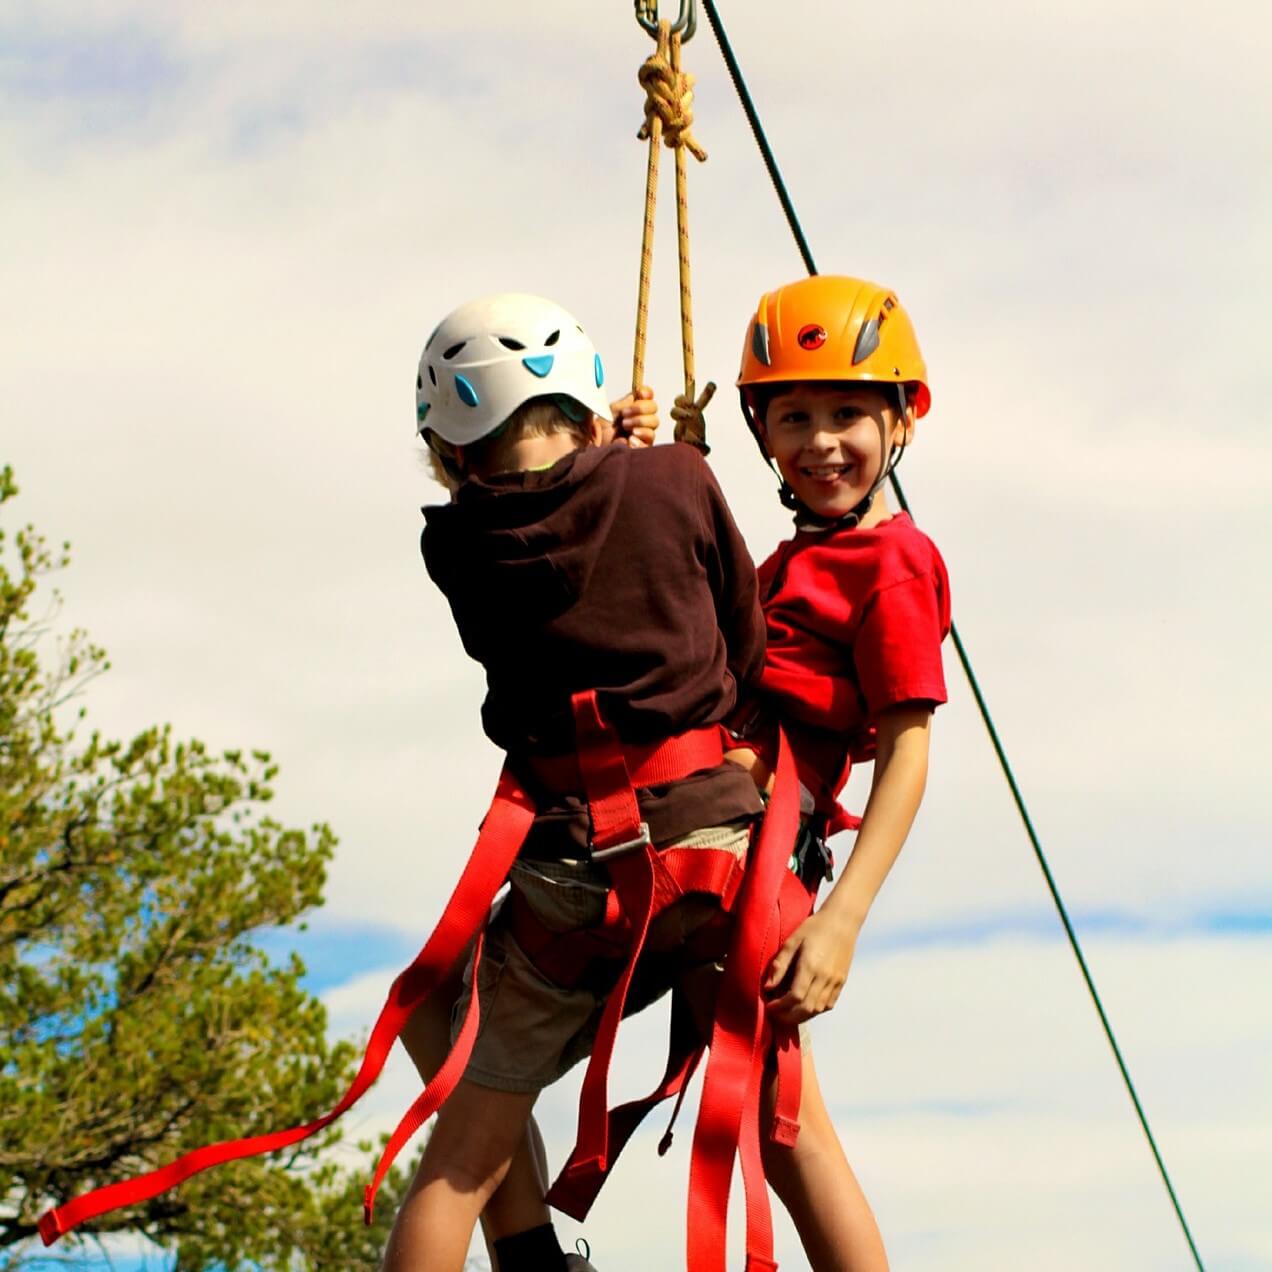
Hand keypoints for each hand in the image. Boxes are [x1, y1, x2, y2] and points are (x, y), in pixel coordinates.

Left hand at [609, 385, 659, 447]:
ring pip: (654, 422)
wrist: (598, 445)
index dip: (647, 392)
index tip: (640, 393)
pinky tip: (629, 440)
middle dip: (640, 408)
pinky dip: (639, 438)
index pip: (648, 396)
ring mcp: (645, 431)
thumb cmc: (603, 429)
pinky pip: (650, 439)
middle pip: (654, 407)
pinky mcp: (645, 445)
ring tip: (625, 426)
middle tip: (624, 415)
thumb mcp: (611, 411)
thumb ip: (624, 402)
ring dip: (639, 421)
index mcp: (634, 407)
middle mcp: (642, 418)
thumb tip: (636, 394)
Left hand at [763, 908, 858, 1025]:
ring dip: (801, 1016)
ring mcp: (836, 981)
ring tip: (788, 1013)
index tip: (769, 1007)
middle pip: (807, 1009)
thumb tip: (768, 987)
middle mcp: (825, 977)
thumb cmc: (814, 927)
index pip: (795, 997)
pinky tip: (805, 1007)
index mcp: (810, 966)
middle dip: (788, 1017)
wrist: (842, 921)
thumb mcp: (792, 941)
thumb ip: (780, 965)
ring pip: (818, 1009)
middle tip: (776, 1015)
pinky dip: (815, 1010)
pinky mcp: (842, 982)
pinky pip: (829, 1004)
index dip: (780, 1007)